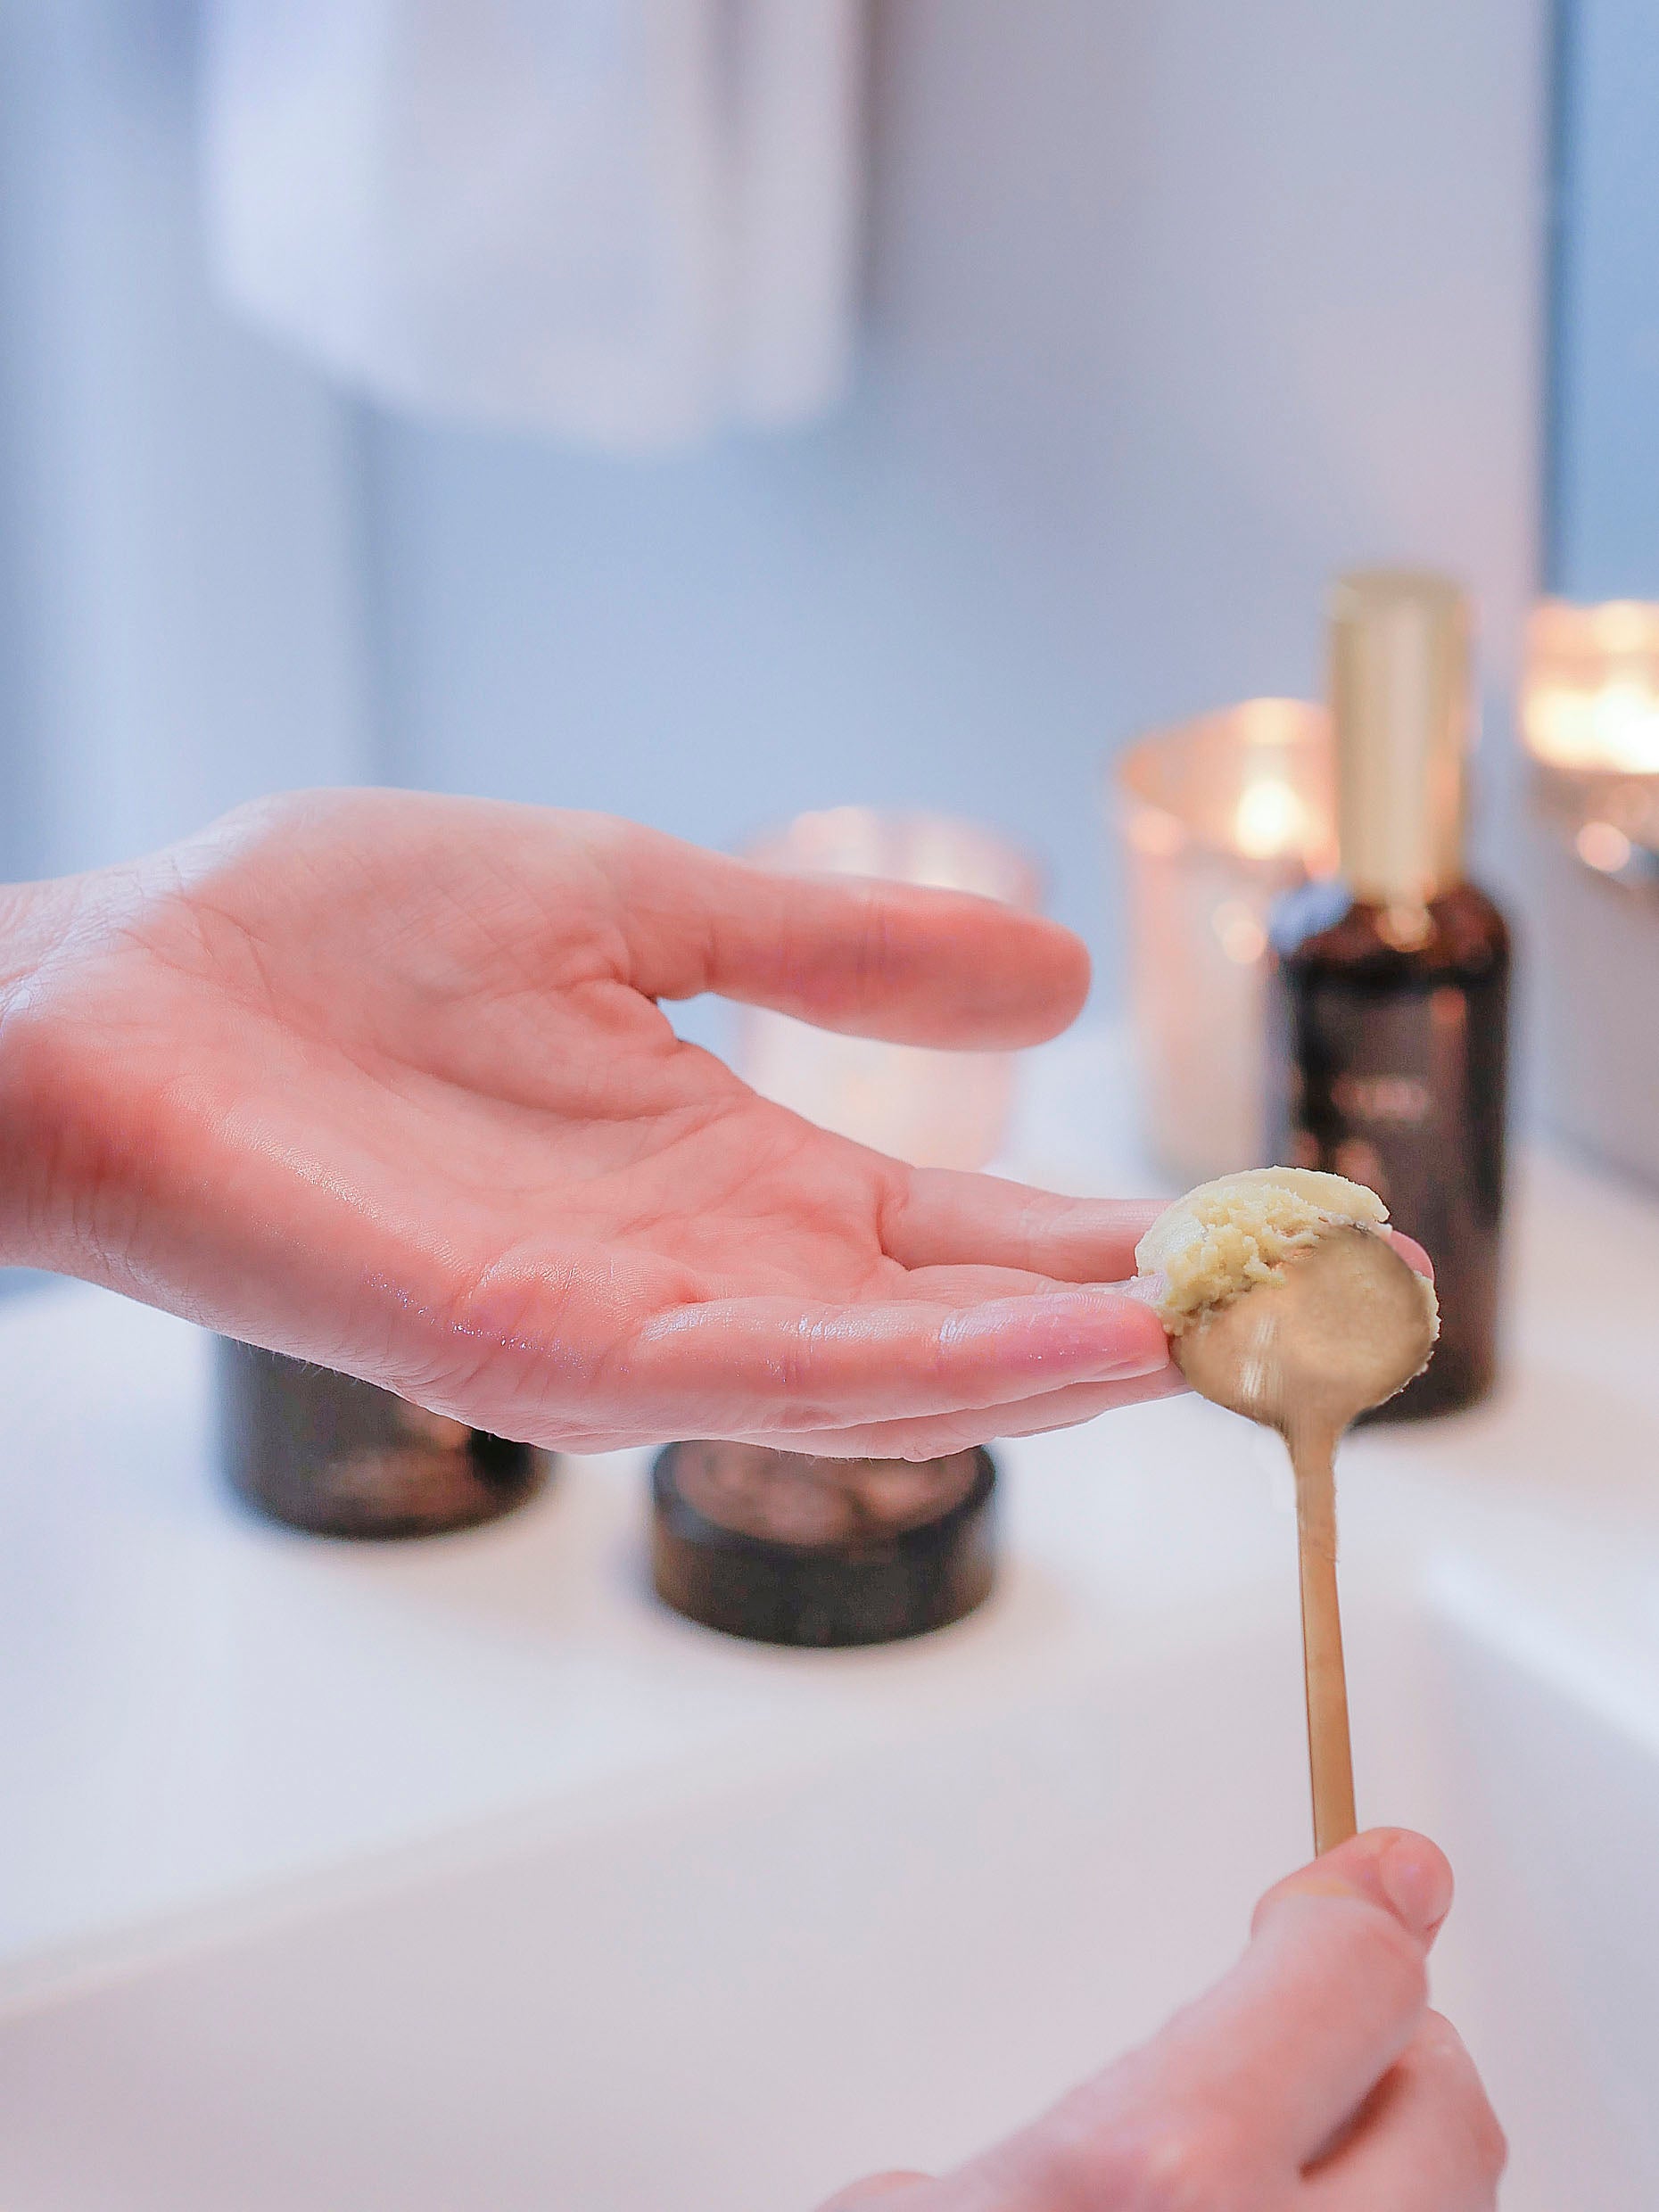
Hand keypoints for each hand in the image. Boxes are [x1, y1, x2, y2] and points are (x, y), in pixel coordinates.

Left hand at [0, 791, 1174, 1453]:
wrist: (126, 992)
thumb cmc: (338, 941)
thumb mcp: (640, 907)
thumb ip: (836, 948)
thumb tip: (1058, 970)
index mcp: (741, 1169)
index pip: (974, 1222)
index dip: (1124, 1227)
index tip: (1275, 1214)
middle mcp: (711, 1270)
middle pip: (962, 1319)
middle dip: (1134, 1321)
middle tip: (1313, 1300)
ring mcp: (634, 1328)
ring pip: (887, 1372)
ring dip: (1056, 1359)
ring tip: (1216, 1331)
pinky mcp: (542, 1354)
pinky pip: (754, 1377)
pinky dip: (913, 1364)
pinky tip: (1046, 1340)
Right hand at [823, 1829, 1503, 2210]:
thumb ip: (1050, 2126)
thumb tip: (1154, 2067)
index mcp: (1162, 2173)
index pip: (1354, 1976)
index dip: (1357, 1905)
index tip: (1377, 1865)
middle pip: (1449, 2100)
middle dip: (1391, 2042)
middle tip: (1304, 2027)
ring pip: (1446, 2207)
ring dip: (1379, 2157)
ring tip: (1274, 2153)